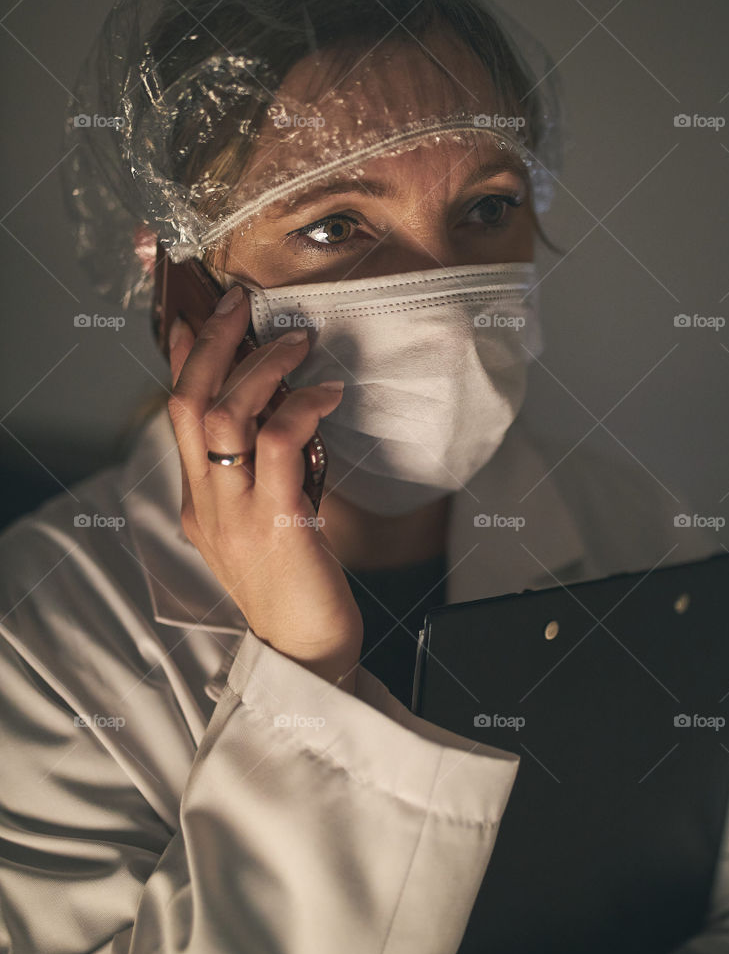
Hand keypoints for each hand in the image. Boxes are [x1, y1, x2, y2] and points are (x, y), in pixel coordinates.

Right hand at [167, 285, 362, 688]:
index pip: (177, 415)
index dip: (180, 359)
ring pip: (225, 416)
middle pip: (189, 403)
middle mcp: (207, 503)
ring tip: (297, 342)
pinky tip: (325, 393)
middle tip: (239, 303)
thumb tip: (279, 410)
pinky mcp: (278, 523)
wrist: (306, 650)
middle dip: (210, 343)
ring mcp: (237, 514)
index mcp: (199, 500)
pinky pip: (277, 446)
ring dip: (260, 368)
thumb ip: (260, 471)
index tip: (190, 315)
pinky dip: (300, 408)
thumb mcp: (264, 520)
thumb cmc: (295, 584)